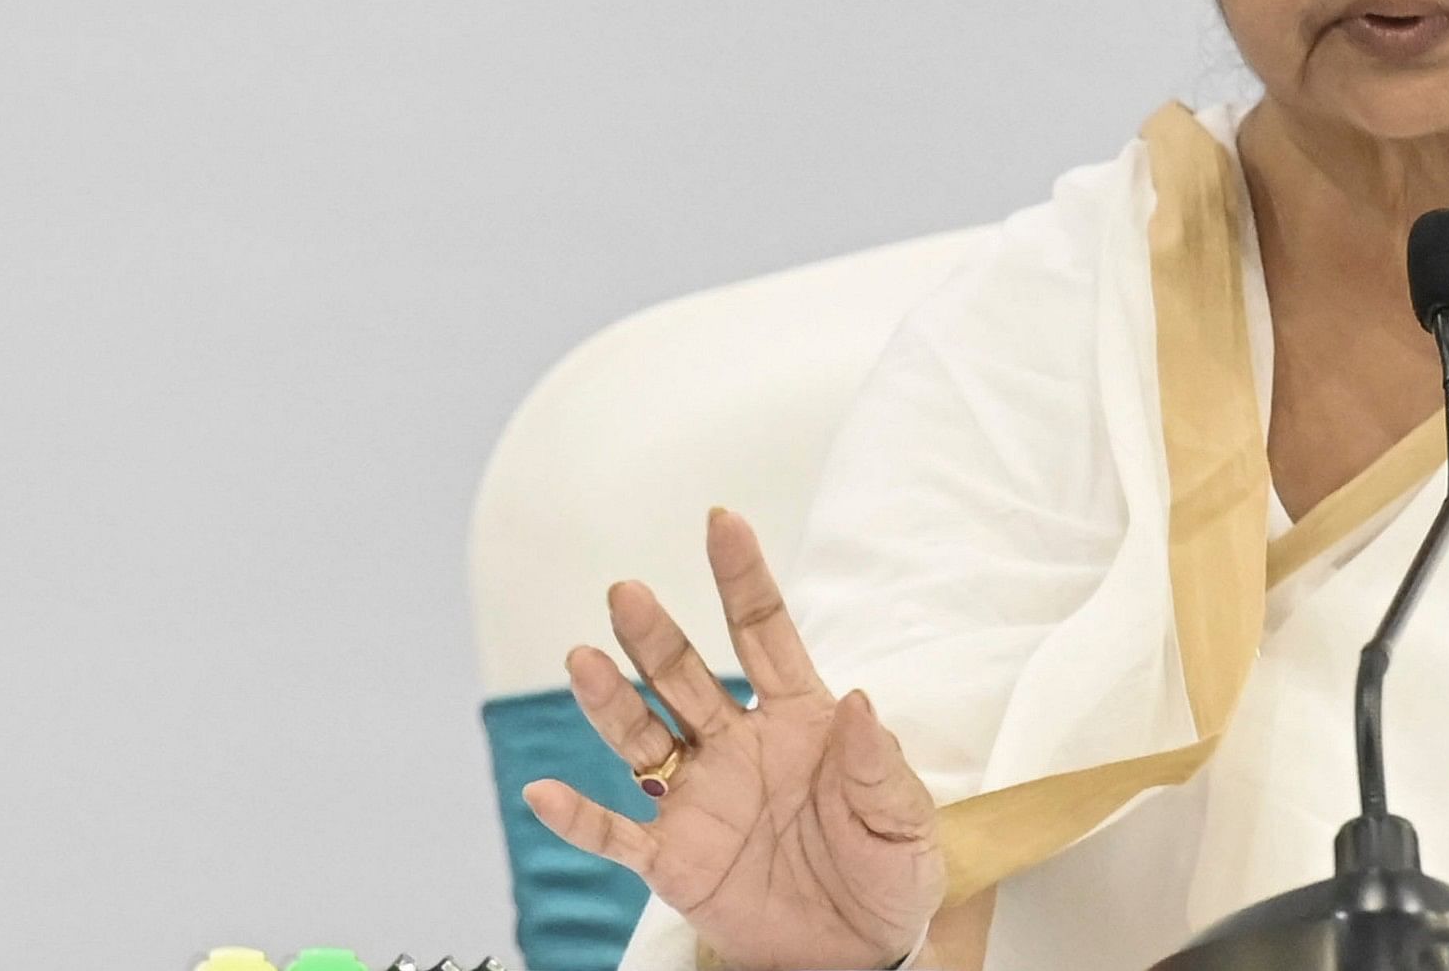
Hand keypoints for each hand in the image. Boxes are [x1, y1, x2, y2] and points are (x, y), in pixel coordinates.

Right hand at [521, 508, 946, 970]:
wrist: (862, 954)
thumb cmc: (888, 873)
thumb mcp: (905, 821)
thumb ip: (879, 764)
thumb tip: (861, 701)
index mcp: (798, 718)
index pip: (764, 633)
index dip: (742, 578)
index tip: (720, 520)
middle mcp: (737, 746)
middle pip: (686, 677)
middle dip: (657, 636)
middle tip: (627, 592)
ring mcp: (700, 800)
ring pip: (642, 739)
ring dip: (610, 702)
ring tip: (582, 660)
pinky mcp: (676, 861)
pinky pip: (617, 836)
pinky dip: (579, 819)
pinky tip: (543, 794)